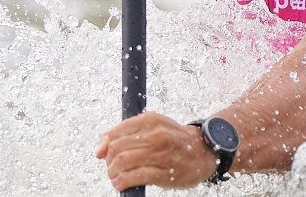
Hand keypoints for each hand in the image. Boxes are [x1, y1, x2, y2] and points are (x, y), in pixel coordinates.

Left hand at [95, 111, 216, 190]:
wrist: (204, 151)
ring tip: (116, 177)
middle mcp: (156, 134)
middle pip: (117, 148)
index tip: (102, 154)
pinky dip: (123, 182)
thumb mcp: (154, 127)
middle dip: (109, 161)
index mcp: (152, 120)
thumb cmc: (175, 139)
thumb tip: (100, 148)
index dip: (104, 145)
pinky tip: (122, 184)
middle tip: (111, 167)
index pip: (116, 131)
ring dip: (113, 173)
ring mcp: (161, 154)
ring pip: (123, 162)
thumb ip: (127, 133)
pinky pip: (135, 177)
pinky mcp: (165, 172)